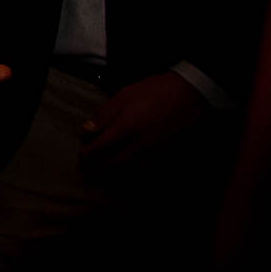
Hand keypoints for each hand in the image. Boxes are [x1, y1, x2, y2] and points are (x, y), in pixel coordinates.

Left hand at [79, 70, 208, 179]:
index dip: (88, 155)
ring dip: (112, 177)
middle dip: (96, 170)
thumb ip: (104, 115)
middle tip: (85, 174)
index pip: (101, 147)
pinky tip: (124, 177)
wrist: (189, 95)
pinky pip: (145, 171)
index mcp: (127, 127)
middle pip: (113, 163)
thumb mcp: (124, 95)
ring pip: (129, 171)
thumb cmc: (155, 91)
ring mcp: (155, 152)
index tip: (80, 157)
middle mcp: (140, 144)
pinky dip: (131, 176)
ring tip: (99, 180)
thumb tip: (87, 130)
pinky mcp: (167, 155)